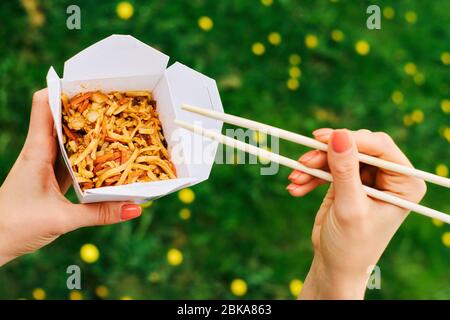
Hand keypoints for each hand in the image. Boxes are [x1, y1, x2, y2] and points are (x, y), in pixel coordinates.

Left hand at [0, 89, 141, 265]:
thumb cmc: (16, 226)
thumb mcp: (62, 219)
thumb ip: (100, 213)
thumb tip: (136, 207)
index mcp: (37, 150)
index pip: (44, 106)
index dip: (63, 89)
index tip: (90, 82)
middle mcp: (41, 152)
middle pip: (61, 119)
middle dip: (86, 109)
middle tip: (114, 104)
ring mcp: (45, 165)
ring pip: (69, 140)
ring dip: (89, 133)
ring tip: (116, 126)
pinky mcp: (50, 179)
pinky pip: (72, 161)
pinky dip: (88, 156)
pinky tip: (105, 159)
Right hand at [287, 128, 425, 298]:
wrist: (335, 266)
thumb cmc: (351, 245)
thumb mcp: (349, 207)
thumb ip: (345, 170)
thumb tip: (338, 134)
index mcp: (403, 184)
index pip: (380, 147)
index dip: (351, 139)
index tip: (321, 138)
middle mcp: (388, 177)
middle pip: (356, 147)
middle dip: (326, 154)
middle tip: (302, 161)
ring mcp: (366, 178)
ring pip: (338, 155)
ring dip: (313, 166)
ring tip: (294, 178)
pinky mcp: (347, 182)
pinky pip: (327, 168)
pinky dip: (310, 176)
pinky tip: (296, 188)